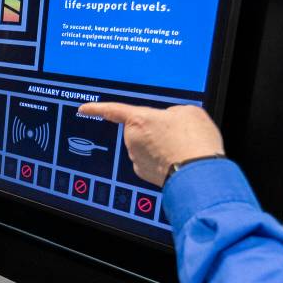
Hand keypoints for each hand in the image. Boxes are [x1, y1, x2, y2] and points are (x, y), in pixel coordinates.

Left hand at [78, 102, 224, 185]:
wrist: (198, 172)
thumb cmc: (194, 141)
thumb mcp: (188, 112)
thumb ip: (172, 113)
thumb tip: (170, 121)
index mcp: (139, 119)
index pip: (113, 110)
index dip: (96, 108)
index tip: (83, 109)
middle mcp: (132, 140)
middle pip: (141, 130)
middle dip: (155, 130)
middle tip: (177, 134)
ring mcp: (137, 158)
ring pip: (147, 146)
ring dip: (161, 146)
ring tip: (181, 148)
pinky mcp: (144, 173)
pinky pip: (151, 161)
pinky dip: (163, 160)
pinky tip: (177, 160)